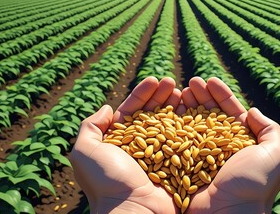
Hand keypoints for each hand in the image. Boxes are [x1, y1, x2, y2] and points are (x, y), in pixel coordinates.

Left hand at [70, 77, 180, 213]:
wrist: (133, 211)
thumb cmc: (107, 182)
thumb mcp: (85, 152)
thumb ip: (90, 127)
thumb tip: (107, 108)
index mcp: (118, 143)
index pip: (131, 112)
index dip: (142, 94)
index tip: (154, 79)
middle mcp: (139, 148)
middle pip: (152, 115)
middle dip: (161, 96)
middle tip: (172, 81)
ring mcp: (159, 156)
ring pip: (168, 125)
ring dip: (176, 107)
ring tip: (184, 91)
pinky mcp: (175, 165)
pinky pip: (183, 142)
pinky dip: (188, 126)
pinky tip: (193, 111)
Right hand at [182, 77, 279, 213]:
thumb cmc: (253, 185)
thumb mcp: (275, 155)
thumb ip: (270, 130)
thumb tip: (252, 111)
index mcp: (242, 144)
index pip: (231, 113)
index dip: (221, 95)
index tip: (210, 80)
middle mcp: (221, 148)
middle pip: (209, 115)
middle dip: (201, 97)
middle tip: (192, 82)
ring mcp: (202, 155)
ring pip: (193, 125)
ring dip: (187, 106)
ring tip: (181, 90)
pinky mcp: (185, 164)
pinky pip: (178, 140)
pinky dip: (174, 124)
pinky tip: (170, 110)